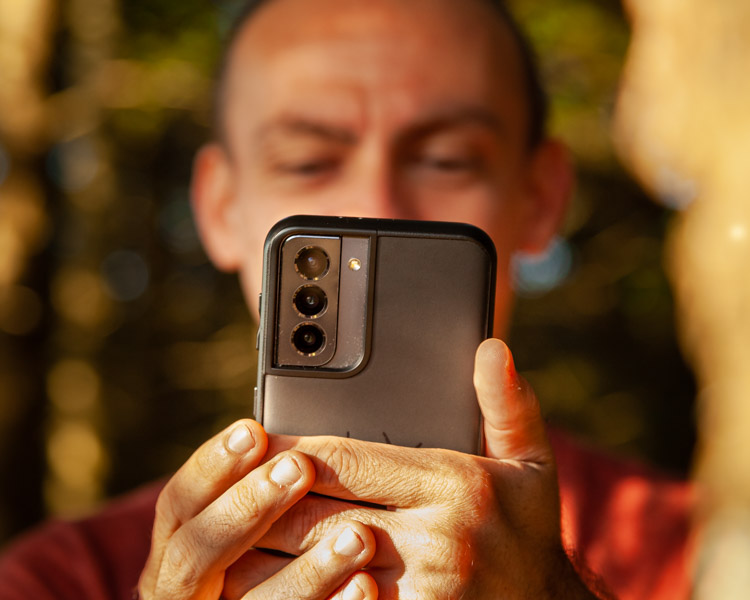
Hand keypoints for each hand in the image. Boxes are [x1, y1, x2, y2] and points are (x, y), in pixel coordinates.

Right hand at [137, 419, 376, 599]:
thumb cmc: (279, 551)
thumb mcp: (251, 517)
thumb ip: (258, 486)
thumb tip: (281, 438)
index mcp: (179, 547)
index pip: (178, 504)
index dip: (212, 467)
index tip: (253, 431)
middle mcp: (189, 590)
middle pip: (197, 553)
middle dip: (247, 505)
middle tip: (299, 467)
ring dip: (310, 569)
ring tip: (359, 535)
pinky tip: (365, 583)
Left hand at [256, 339, 598, 598]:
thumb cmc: (527, 533)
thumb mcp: (530, 463)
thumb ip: (507, 403)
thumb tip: (490, 348)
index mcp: (456, 487)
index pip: (348, 459)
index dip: (293, 448)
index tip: (258, 442)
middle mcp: (436, 541)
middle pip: (319, 513)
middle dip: (266, 499)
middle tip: (228, 488)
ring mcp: (419, 594)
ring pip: (311, 570)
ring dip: (262, 555)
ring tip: (226, 539)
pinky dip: (292, 599)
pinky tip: (265, 587)